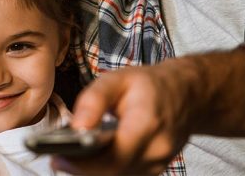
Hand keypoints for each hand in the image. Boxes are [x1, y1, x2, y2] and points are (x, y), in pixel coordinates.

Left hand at [52, 60, 199, 174]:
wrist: (187, 94)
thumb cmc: (151, 85)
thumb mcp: (118, 79)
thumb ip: (93, 101)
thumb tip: (75, 128)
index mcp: (147, 124)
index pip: (114, 157)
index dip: (84, 164)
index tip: (58, 158)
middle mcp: (157, 150)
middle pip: (114, 173)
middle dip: (82, 170)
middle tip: (57, 159)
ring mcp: (158, 164)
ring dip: (92, 172)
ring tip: (68, 158)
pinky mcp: (155, 170)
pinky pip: (126, 175)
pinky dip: (105, 170)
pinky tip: (89, 160)